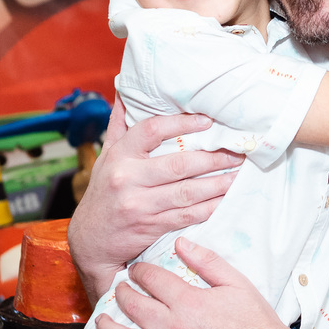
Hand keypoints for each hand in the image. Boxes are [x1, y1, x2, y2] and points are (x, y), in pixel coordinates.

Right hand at [68, 99, 242, 301]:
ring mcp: (140, 205)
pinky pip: (186, 215)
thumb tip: (125, 89)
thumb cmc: (103, 191)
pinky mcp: (151, 226)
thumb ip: (119, 124)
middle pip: (179, 165)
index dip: (182, 123)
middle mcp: (128, 179)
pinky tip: (225, 199)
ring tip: (238, 174)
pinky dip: (209, 207)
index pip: (152, 130)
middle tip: (237, 152)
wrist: (89, 240)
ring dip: (218, 184)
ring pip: (187, 192)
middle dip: (213, 158)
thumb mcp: (106, 156)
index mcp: (119, 155)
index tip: (208, 121)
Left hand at [94, 238, 295, 328]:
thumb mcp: (238, 284)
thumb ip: (207, 261)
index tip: (136, 270)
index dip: (140, 271)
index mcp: (189, 302)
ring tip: (102, 320)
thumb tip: (181, 243)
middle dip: (122, 294)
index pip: (152, 280)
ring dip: (109, 328)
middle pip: (135, 307)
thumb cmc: (258, 325)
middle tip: (119, 288)